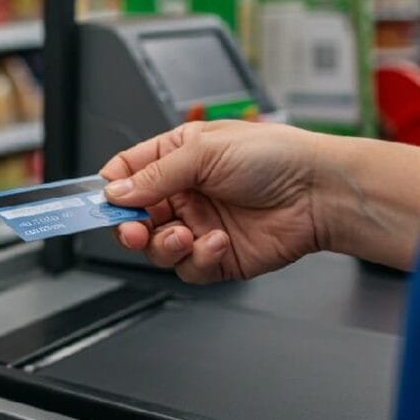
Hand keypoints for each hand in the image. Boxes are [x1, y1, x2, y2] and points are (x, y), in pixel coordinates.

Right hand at [99, 121, 322, 283]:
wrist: (320, 191)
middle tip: (134, 230)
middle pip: (132, 219)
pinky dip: (197, 258)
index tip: (99, 204)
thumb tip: (116, 193)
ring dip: (164, 245)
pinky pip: (188, 268)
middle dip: (129, 228)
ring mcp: (198, 226)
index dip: (109, 191)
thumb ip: (155, 175)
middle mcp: (182, 194)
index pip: (125, 176)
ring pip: (156, 248)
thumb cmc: (275, 156)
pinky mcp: (217, 256)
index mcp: (174, 159)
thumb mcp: (204, 151)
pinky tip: (217, 241)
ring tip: (186, 235)